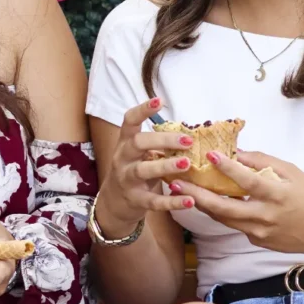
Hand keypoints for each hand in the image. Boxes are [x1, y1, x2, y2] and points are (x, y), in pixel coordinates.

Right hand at [96, 98, 198, 234]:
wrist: (114, 203)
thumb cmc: (134, 171)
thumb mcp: (139, 154)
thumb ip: (157, 144)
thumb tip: (189, 131)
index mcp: (125, 143)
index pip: (129, 121)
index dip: (142, 110)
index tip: (159, 101)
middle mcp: (123, 158)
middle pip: (138, 143)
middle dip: (162, 140)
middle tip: (188, 140)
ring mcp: (127, 179)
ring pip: (143, 170)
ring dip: (165, 166)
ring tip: (187, 163)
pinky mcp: (135, 200)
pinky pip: (154, 201)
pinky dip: (172, 201)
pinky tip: (189, 200)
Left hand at [170, 150, 303, 259]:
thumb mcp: (292, 172)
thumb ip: (263, 162)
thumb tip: (235, 151)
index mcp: (277, 195)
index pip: (248, 181)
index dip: (228, 168)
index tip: (209, 154)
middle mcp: (265, 216)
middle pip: (224, 207)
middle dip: (196, 194)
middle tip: (174, 181)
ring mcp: (258, 232)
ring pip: (222, 218)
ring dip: (200, 204)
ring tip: (180, 190)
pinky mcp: (255, 240)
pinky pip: (233, 224)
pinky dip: (218, 212)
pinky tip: (204, 200)